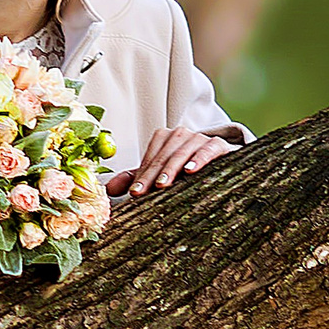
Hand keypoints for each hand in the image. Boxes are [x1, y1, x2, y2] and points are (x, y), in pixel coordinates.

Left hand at [110, 127, 235, 200]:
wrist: (219, 161)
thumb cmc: (184, 169)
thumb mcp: (159, 173)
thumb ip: (135, 178)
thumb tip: (108, 190)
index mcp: (163, 138)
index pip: (149, 158)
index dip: (141, 176)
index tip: (134, 193)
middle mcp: (180, 134)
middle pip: (163, 156)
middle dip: (152, 175)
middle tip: (143, 192)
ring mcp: (199, 138)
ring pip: (182, 152)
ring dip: (172, 168)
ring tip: (163, 184)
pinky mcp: (218, 144)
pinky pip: (208, 149)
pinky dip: (199, 158)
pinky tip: (191, 170)